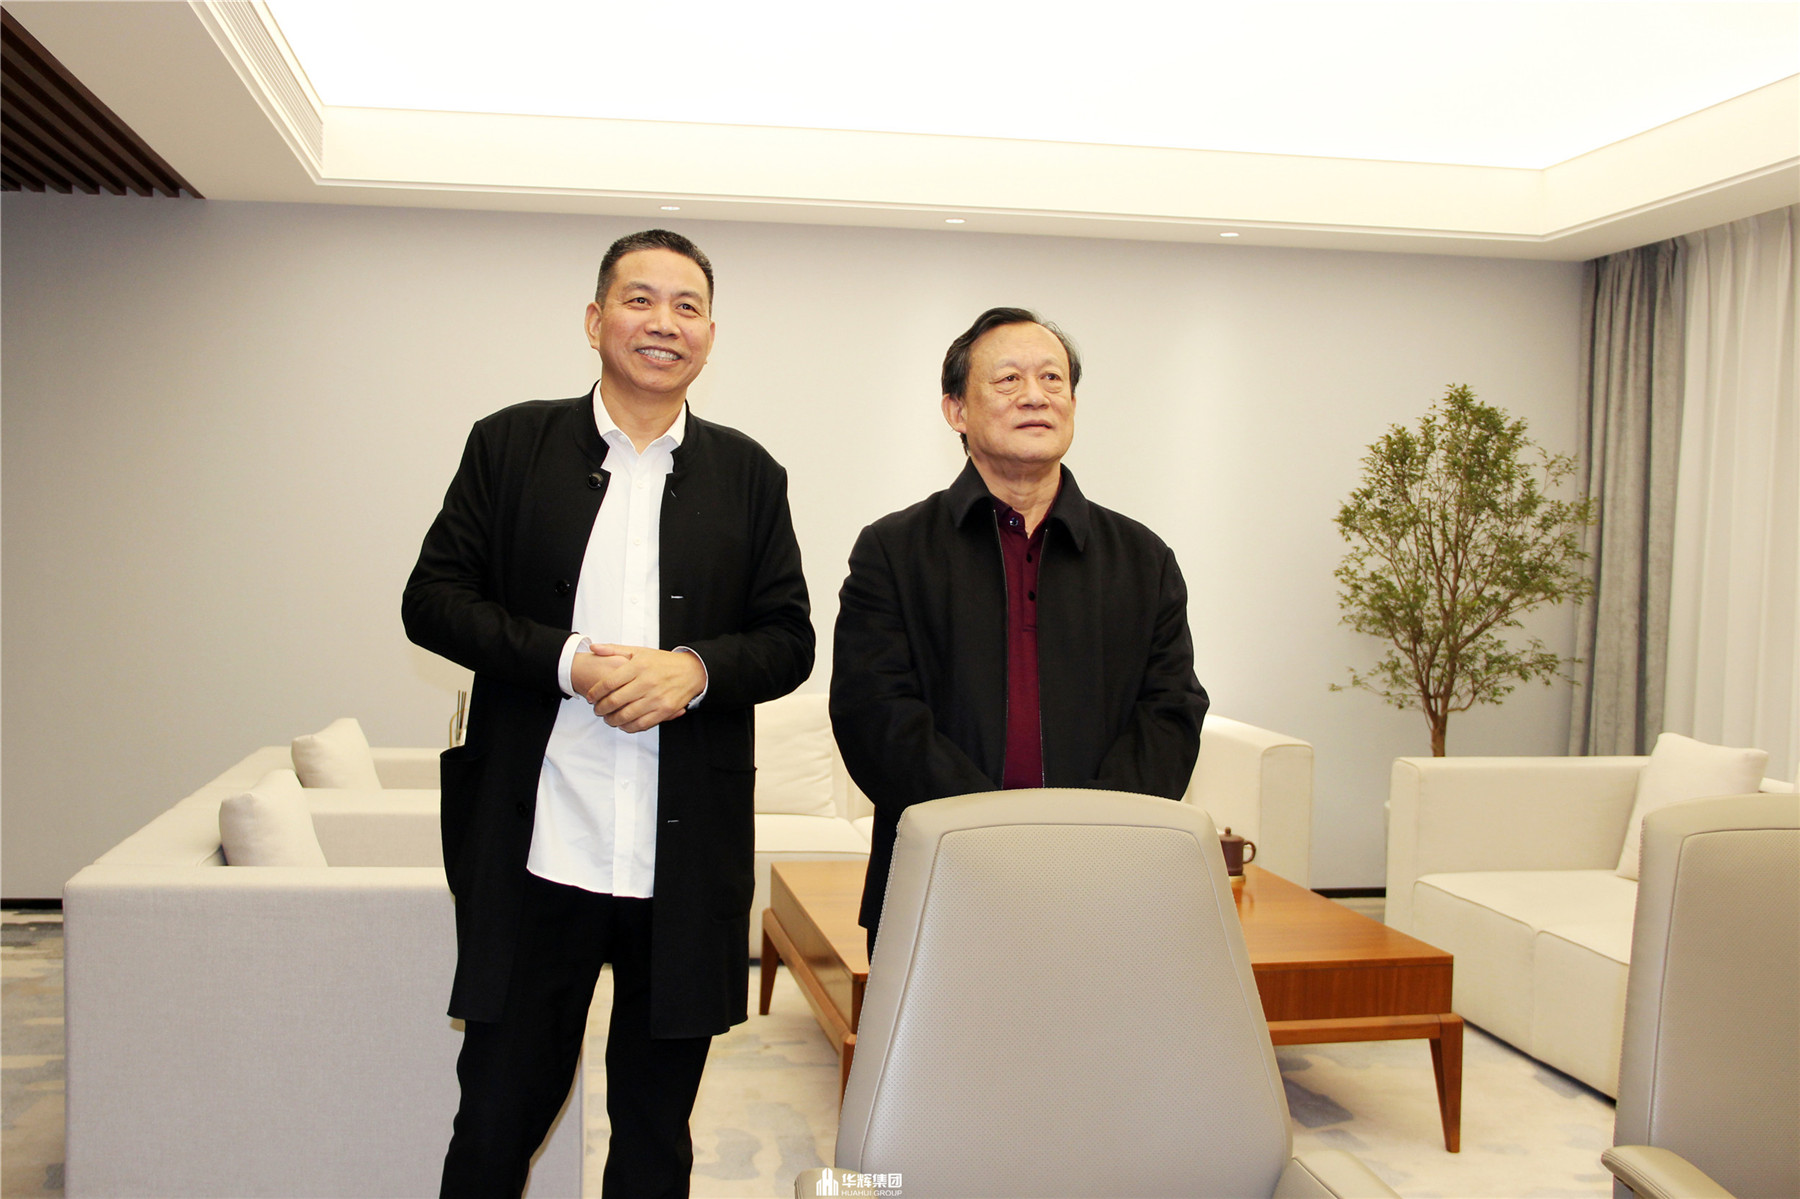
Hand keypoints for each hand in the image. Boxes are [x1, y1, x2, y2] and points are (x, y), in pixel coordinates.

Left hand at [576, 644, 705, 732]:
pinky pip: (641, 724)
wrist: (692, 671)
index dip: (595, 692)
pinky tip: (623, 724)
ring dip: (612, 720)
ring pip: (626, 715)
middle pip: (615, 701)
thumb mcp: (639, 651)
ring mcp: (656, 698)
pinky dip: (628, 727)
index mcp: (638, 666)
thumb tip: (593, 647)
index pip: (609, 682)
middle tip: (597, 710)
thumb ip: (614, 649)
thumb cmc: (663, 662)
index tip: (589, 697)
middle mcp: (647, 682)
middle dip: (601, 709)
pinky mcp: (665, 710)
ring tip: (608, 718)